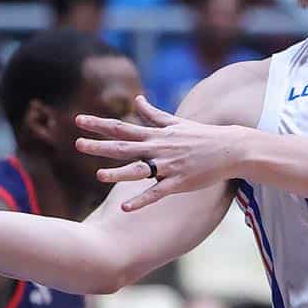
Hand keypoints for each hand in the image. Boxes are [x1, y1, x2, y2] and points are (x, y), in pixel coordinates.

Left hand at [77, 96, 245, 208]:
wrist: (231, 148)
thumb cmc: (202, 135)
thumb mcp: (175, 122)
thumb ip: (152, 114)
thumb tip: (137, 100)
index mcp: (155, 135)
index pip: (121, 127)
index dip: (99, 124)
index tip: (78, 120)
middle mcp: (158, 149)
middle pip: (124, 147)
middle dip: (100, 146)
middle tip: (77, 144)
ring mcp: (168, 166)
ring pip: (139, 170)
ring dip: (118, 173)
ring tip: (98, 176)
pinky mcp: (178, 182)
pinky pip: (156, 193)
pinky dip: (141, 200)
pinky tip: (126, 208)